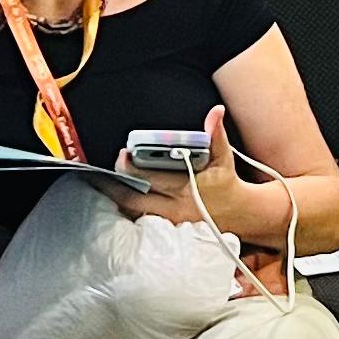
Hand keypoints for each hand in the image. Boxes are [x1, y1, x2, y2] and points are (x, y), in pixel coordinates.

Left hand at [107, 108, 235, 223]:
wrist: (239, 213)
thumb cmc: (227, 182)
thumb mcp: (224, 157)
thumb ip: (216, 135)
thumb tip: (216, 112)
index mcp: (186, 189)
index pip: (151, 178)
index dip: (133, 166)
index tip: (123, 153)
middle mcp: (174, 207)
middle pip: (134, 199)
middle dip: (114, 185)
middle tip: (100, 172)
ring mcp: (168, 220)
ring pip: (134, 211)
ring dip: (117, 197)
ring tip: (102, 182)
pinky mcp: (166, 226)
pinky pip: (139, 218)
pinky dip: (127, 207)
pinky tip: (117, 196)